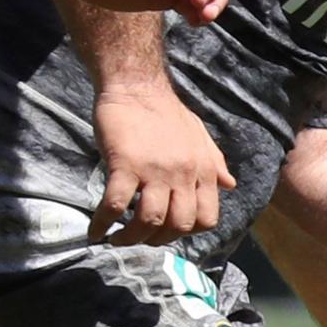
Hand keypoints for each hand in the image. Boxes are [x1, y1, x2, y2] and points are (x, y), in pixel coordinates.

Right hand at [92, 74, 229, 244]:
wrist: (138, 87)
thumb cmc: (167, 112)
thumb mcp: (200, 137)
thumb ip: (215, 163)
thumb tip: (230, 185)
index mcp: (204, 171)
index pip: (208, 219)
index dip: (188, 233)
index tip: (169, 232)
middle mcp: (185, 175)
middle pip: (179, 225)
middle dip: (159, 239)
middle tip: (141, 238)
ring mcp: (156, 171)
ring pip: (150, 220)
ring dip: (132, 237)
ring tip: (118, 239)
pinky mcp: (125, 164)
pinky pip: (116, 204)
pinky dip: (103, 223)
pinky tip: (96, 230)